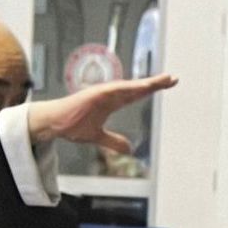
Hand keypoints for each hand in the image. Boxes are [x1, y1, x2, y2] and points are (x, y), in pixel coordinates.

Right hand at [27, 74, 176, 152]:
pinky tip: (140, 87)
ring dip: (145, 84)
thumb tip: (129, 148)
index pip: (137, 94)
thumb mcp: (97, 137)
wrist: (54, 123)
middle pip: (137, 87)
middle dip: (155, 83)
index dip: (152, 89)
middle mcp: (110, 95)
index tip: (168, 84)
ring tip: (162, 81)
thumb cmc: (72, 125)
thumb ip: (113, 141)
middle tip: (173, 78)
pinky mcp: (94, 94)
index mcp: (112, 102)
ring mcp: (102, 93)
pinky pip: (114, 90)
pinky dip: (127, 88)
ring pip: (129, 87)